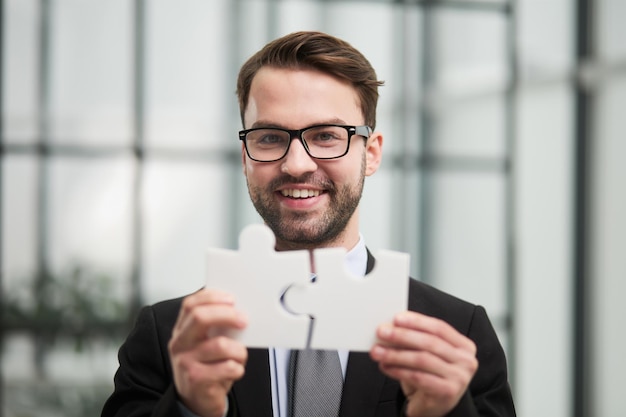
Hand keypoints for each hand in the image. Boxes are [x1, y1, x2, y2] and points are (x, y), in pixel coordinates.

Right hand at [168, 289, 247, 416]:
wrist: (196, 400)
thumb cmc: (206, 367)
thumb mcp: (205, 343)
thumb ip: (216, 326)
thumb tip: (238, 310)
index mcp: (182, 330)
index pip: (190, 305)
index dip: (212, 297)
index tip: (231, 299)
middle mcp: (180, 344)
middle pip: (200, 318)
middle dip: (227, 315)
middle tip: (244, 320)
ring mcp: (185, 362)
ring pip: (220, 345)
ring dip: (238, 350)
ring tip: (239, 356)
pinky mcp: (196, 379)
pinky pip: (227, 367)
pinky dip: (238, 368)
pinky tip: (234, 371)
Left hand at [370, 311, 477, 416]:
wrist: (436, 406)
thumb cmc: (431, 376)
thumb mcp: (427, 354)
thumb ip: (416, 339)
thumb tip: (391, 327)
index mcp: (463, 345)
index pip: (439, 327)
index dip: (416, 321)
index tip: (396, 318)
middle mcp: (465, 360)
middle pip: (430, 342)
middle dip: (402, 335)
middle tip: (382, 332)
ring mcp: (459, 377)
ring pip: (422, 359)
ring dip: (396, 354)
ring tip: (378, 351)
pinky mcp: (448, 392)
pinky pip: (418, 377)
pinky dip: (398, 370)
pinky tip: (386, 366)